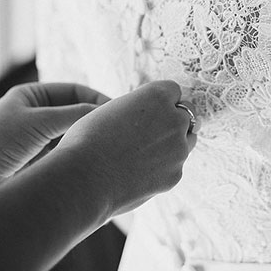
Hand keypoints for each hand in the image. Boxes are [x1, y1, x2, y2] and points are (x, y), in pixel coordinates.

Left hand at [0, 82, 108, 192]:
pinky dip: (74, 160)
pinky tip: (88, 165)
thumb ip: (75, 114)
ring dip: (84, 142)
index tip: (116, 112)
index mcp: (33, 96)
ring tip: (105, 150)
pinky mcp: (35, 165)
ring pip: (69, 138)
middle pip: (74, 115)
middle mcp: (35, 116)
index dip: (96, 99)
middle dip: (93, 122)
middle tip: (116, 132)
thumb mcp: (40, 120)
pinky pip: (62, 158)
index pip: (75, 92)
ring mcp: (35, 141)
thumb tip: (106, 113)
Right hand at [56, 80, 196, 218]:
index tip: (150, 111)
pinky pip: (175, 167)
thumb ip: (138, 109)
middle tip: (150, 133)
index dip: (162, 101)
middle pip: (186, 114)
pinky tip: (139, 174)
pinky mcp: (175, 175)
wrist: (83, 179)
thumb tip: (149, 115)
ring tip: (144, 154)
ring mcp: (178, 149)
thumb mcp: (112, 109)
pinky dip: (163, 169)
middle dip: (173, 121)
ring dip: (173, 144)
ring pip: (187, 141)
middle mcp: (174, 118)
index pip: (174, 91)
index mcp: (158, 96)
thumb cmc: (88, 141)